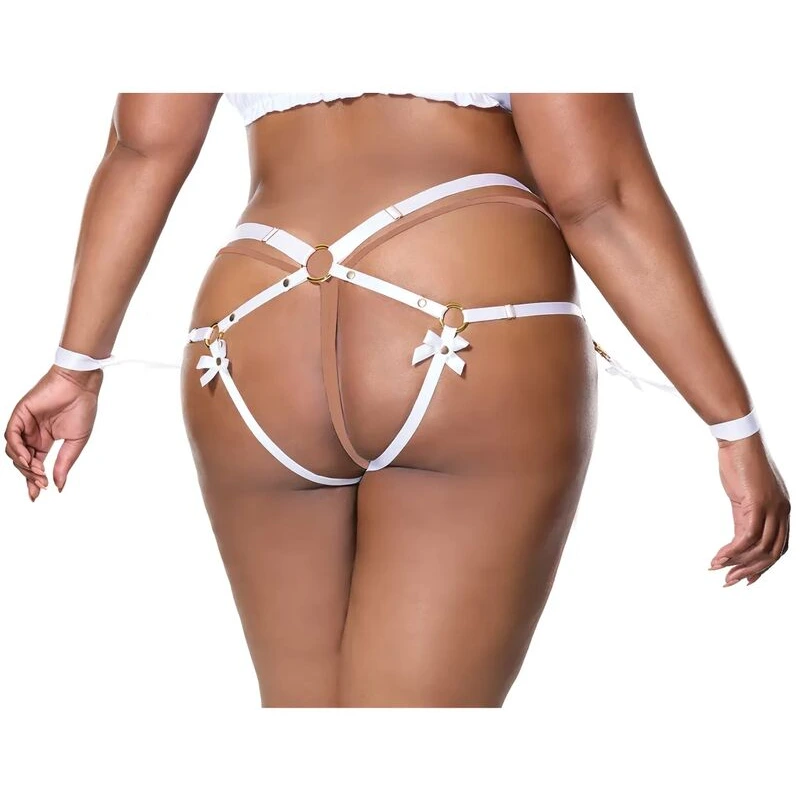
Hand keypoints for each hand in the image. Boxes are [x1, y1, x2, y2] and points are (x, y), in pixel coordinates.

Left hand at [4, 365, 103, 500]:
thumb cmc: (83, 409)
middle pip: (22, 461)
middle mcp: (32, 434)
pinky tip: (28, 459)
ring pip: (14, 452)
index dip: (33, 480)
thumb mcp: (76, 442)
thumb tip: (59, 485)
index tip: (37, 495)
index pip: (34, 464)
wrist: (81, 386)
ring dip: (24, 466)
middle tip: (41, 485)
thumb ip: (64, 463)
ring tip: (38, 473)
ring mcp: (25, 425)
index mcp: (45, 440)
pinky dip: (17, 450)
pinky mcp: (20, 415)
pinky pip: (11, 437)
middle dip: (30, 476)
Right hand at [709, 433, 790, 585]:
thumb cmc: (740, 464)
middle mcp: (782, 512)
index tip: (745, 578)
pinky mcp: (757, 504)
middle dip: (750, 570)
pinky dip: (732, 551)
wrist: (739, 441)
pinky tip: (718, 557)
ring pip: (760, 549)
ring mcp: (772, 509)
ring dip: (737, 563)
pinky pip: (747, 537)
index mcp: (782, 510)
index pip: (779, 547)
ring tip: (718, 569)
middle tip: (729, 581)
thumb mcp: (745, 497)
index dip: (763, 566)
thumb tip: (740, 541)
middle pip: (771, 553)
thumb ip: (746, 518)